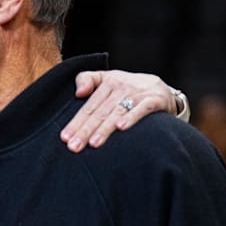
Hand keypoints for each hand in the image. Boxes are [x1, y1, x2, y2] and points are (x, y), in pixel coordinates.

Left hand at [60, 70, 177, 151]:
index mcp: (107, 83)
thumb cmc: (126, 88)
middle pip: (100, 112)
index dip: (76, 122)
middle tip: (74, 146)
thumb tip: (78, 92)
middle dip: (86, 130)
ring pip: (117, 112)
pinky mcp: (154, 100)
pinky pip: (141, 109)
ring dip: (104, 128)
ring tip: (93, 143)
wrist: (161, 87)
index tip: (65, 138)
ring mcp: (137, 93)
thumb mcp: (106, 78)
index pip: (89, 106)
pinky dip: (131, 118)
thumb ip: (87, 80)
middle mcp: (120, 87)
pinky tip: (121, 128)